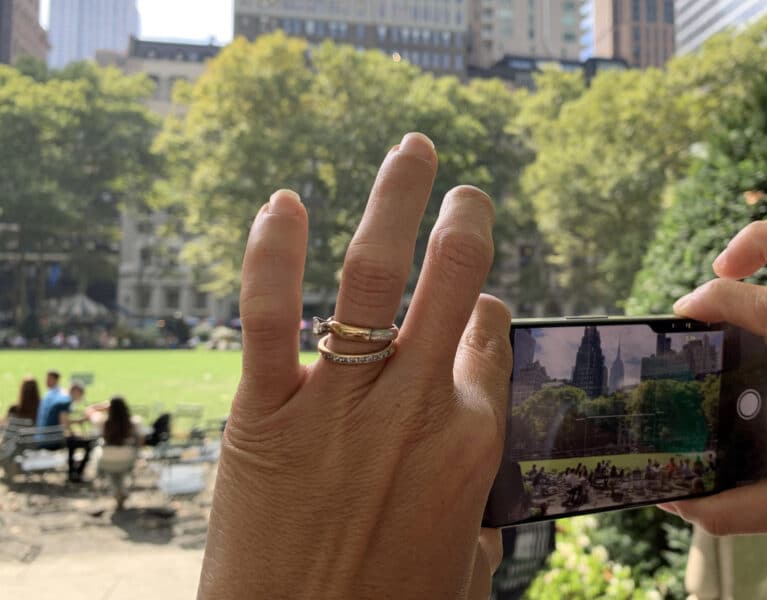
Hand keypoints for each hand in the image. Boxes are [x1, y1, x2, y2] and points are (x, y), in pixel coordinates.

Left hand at [199, 133, 508, 598]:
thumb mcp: (463, 563)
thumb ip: (480, 506)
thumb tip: (485, 478)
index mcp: (471, 442)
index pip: (491, 337)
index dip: (486, 310)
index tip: (475, 305)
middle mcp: (414, 408)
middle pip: (456, 282)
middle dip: (466, 221)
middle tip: (466, 191)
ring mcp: (339, 406)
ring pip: (373, 278)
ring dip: (396, 201)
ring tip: (411, 151)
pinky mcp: (265, 416)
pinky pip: (270, 316)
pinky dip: (273, 252)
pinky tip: (284, 204)